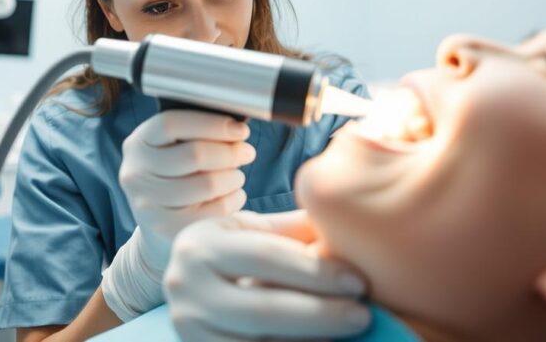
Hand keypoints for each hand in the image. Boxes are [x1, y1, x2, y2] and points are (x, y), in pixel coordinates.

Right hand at [119, 110, 254, 268]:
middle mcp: (135, 173)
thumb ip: (193, 133)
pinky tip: (233, 195)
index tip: (239, 129)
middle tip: (247, 152)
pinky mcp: (166, 229)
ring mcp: (147, 204)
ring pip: (207, 183)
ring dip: (234, 177)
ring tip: (237, 176)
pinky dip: (233, 199)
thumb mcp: (171, 149)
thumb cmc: (175, 176)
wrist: (158, 225)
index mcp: (137, 143)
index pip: (171, 124)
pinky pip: (214, 210)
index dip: (211, 124)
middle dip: (230, 151)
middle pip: (194, 154)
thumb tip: (235, 126)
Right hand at [165, 210, 370, 340]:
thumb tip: (348, 216)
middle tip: (362, 315)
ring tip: (348, 336)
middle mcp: (183, 285)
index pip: (264, 256)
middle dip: (318, 314)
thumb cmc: (234, 254)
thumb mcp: (252, 231)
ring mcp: (187, 326)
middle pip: (261, 308)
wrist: (191, 288)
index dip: (314, 272)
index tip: (358, 282)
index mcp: (199, 243)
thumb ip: (293, 228)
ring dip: (308, 341)